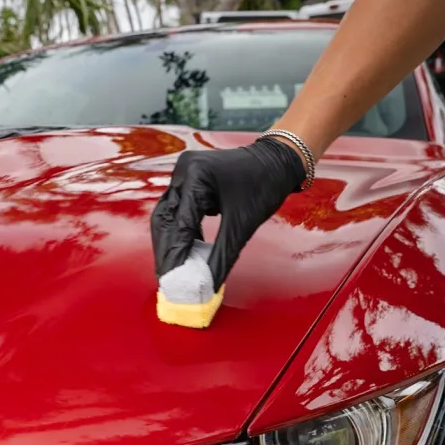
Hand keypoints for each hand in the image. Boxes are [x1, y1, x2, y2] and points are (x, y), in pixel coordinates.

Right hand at [151, 137, 305, 290]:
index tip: (171, 280)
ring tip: (172, 269)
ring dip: (170, 242)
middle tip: (166, 278)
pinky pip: (178, 209)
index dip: (174, 255)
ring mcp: (184, 173)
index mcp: (195, 175)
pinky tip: (185, 250)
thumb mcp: (242, 224)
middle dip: (165, 251)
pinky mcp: (189, 179)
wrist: (279, 159)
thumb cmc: (265, 183)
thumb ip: (222, 256)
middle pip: (165, 219)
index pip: (178, 224)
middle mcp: (183, 170)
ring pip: (168, 215)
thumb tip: (209, 284)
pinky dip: (181, 231)